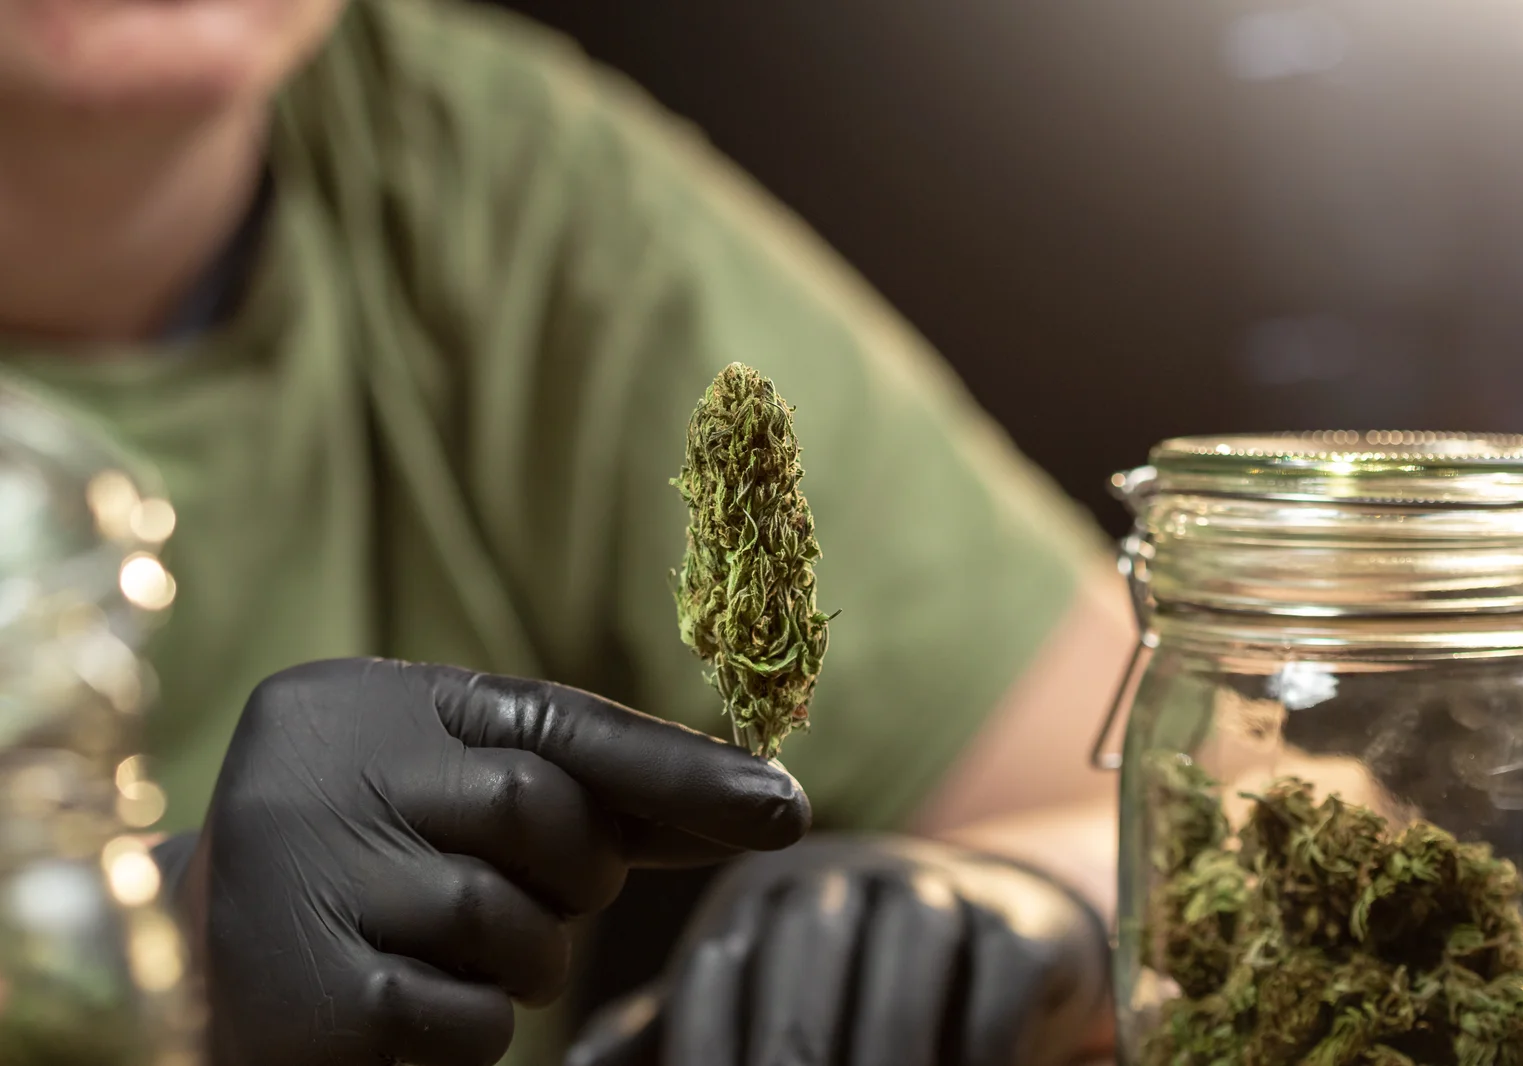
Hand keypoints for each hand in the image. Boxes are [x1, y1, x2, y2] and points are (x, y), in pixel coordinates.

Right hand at [153, 658, 809, 1065]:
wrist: (197, 956)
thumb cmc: (376, 856)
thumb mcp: (466, 792)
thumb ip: (595, 791)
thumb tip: (765, 802)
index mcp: (378, 701)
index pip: (554, 721)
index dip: (677, 768)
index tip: (785, 808)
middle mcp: (328, 767)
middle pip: (544, 813)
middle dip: (573, 871)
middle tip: (532, 890)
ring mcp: (305, 878)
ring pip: (515, 925)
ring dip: (522, 955)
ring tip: (443, 945)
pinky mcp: (306, 996)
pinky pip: (471, 1017)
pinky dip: (471, 1022)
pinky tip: (400, 1001)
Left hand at [564, 834, 1108, 1065]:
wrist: (1002, 939)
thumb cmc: (853, 989)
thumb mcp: (761, 1004)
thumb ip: (675, 1034)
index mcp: (758, 897)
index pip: (715, 982)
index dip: (709, 1064)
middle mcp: (838, 876)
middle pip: (803, 979)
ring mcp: (933, 887)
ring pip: (904, 966)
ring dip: (886, 1057)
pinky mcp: (1018, 920)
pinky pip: (995, 984)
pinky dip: (978, 1051)